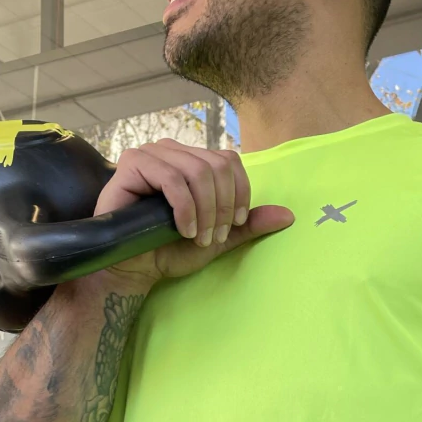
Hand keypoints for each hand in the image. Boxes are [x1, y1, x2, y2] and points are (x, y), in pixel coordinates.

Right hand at [92, 139, 293, 286]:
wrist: (133, 269)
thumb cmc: (169, 251)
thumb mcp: (218, 238)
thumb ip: (248, 225)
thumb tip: (289, 216)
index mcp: (193, 161)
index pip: (230, 161)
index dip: (240, 193)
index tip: (234, 225)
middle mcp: (173, 152)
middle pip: (218, 165)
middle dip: (223, 207)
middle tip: (213, 237)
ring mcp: (151, 154)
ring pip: (198, 171)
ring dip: (205, 211)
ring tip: (198, 237)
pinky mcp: (132, 165)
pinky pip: (172, 179)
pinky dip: (185, 208)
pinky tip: (183, 230)